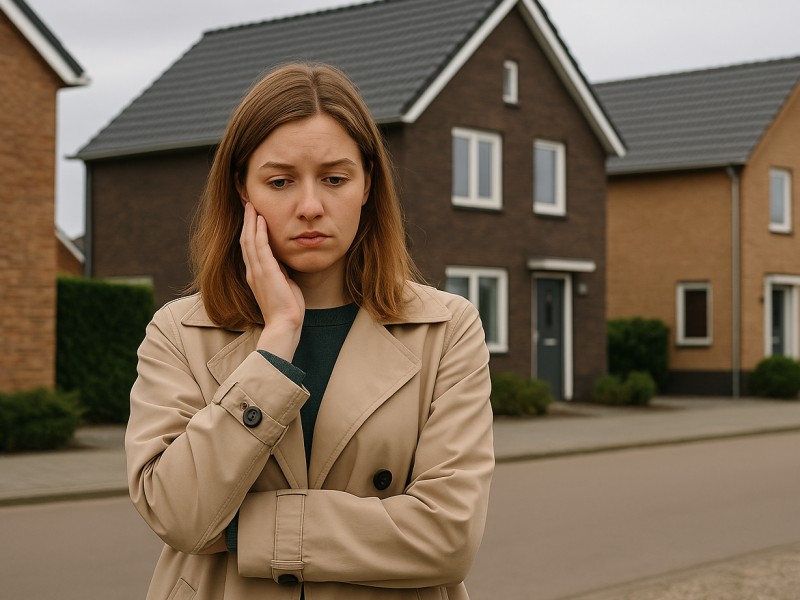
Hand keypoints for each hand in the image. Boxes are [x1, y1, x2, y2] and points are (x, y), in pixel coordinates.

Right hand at [240, 202, 303, 360]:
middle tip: (247, 203)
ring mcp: (257, 271)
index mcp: (256, 275)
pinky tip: (260, 219)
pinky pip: (260, 247)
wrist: (284, 325)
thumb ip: (279, 272)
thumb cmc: (286, 309)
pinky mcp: (266, 272)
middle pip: (245, 240)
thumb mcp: (283, 285)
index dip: (250, 230)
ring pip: (249, 240)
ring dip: (250, 221)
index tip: (252, 216)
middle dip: (247, 221)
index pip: (250, 248)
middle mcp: (252, 271)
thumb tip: (281, 262)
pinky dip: (259, 232)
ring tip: (251, 205)